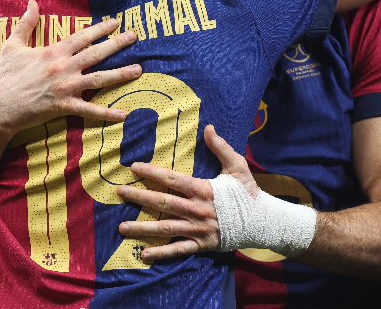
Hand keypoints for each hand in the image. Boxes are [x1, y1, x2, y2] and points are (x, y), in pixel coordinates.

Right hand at [0, 0, 141, 140]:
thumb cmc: (4, 77)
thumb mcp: (11, 46)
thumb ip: (25, 23)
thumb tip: (32, 2)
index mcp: (53, 52)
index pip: (82, 37)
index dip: (100, 29)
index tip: (116, 22)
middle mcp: (63, 67)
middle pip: (96, 54)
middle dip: (117, 44)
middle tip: (135, 37)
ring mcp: (65, 88)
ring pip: (99, 79)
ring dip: (121, 74)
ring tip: (139, 70)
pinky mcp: (64, 107)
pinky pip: (89, 110)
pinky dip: (107, 113)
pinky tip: (123, 114)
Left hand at [117, 124, 258, 260]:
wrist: (262, 221)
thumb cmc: (247, 192)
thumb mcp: (237, 166)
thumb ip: (221, 147)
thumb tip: (208, 127)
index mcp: (203, 189)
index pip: (172, 179)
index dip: (152, 173)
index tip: (134, 167)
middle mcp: (197, 209)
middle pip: (163, 202)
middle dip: (139, 197)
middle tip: (119, 192)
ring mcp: (198, 228)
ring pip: (165, 228)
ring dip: (142, 227)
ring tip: (122, 226)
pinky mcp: (201, 244)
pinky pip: (178, 249)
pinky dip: (160, 253)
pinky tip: (143, 253)